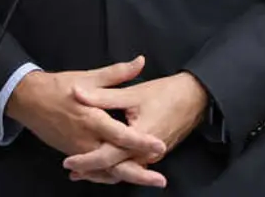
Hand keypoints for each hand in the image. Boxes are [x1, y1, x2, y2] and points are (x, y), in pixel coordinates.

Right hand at [5, 56, 166, 185]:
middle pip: (115, 163)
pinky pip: (94, 170)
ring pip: (106, 171)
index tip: (161, 146)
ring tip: (148, 179)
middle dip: (139, 174)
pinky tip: (124, 176)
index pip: (121, 136)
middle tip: (160, 180)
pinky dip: (109, 175)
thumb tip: (140, 62)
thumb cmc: (58, 87)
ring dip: (127, 177)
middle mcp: (86, 140)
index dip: (142, 143)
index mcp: (92, 119)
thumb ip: (117, 73)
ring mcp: (78, 151)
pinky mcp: (73, 154)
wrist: (28, 100)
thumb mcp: (88, 77)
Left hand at [62, 72, 209, 186]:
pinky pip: (133, 165)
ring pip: (124, 170)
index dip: (86, 160)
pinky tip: (107, 163)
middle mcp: (146, 153)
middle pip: (114, 169)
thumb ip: (103, 96)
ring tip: (83, 171)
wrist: (196, 97)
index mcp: (138, 138)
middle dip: (92, 172)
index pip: (107, 156)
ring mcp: (152, 156)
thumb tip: (77, 93)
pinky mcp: (155, 154)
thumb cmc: (166, 93)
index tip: (68, 162)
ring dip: (104, 171)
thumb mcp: (133, 93)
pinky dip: (117, 166)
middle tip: (71, 171)